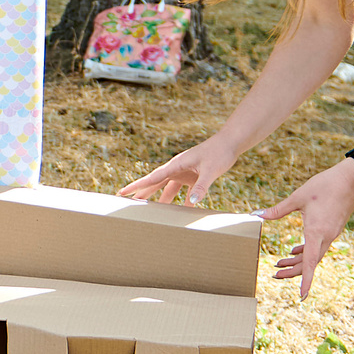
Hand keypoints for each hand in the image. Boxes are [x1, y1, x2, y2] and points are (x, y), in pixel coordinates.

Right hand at [120, 136, 235, 204]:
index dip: (137, 186)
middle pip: (156, 183)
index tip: (123, 192)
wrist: (230, 143)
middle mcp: (177, 169)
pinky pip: (185, 191)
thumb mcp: (210, 171)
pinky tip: (182, 210)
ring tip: (153, 211)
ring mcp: (185, 173)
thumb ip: (200, 187)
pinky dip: (183, 201)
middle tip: (129, 202)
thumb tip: (191, 204)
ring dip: (162, 199)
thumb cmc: (219, 152)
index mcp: (176, 165)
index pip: (153, 178)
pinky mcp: (195, 176)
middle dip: (143, 192)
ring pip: (169, 188)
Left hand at [264, 161, 353, 298]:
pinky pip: (318, 247)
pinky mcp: (332, 229)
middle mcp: (325, 236)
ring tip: (279, 262)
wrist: (351, 179)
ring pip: (313, 255)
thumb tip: (257, 215)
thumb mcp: (298, 197)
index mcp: (316, 231)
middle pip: (309, 262)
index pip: (310, 262)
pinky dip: (305, 251)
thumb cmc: (324, 186)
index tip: (302, 296)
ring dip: (298, 261)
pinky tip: (294, 250)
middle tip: (274, 273)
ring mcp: (331, 234)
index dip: (305, 280)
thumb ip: (278, 210)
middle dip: (292, 271)